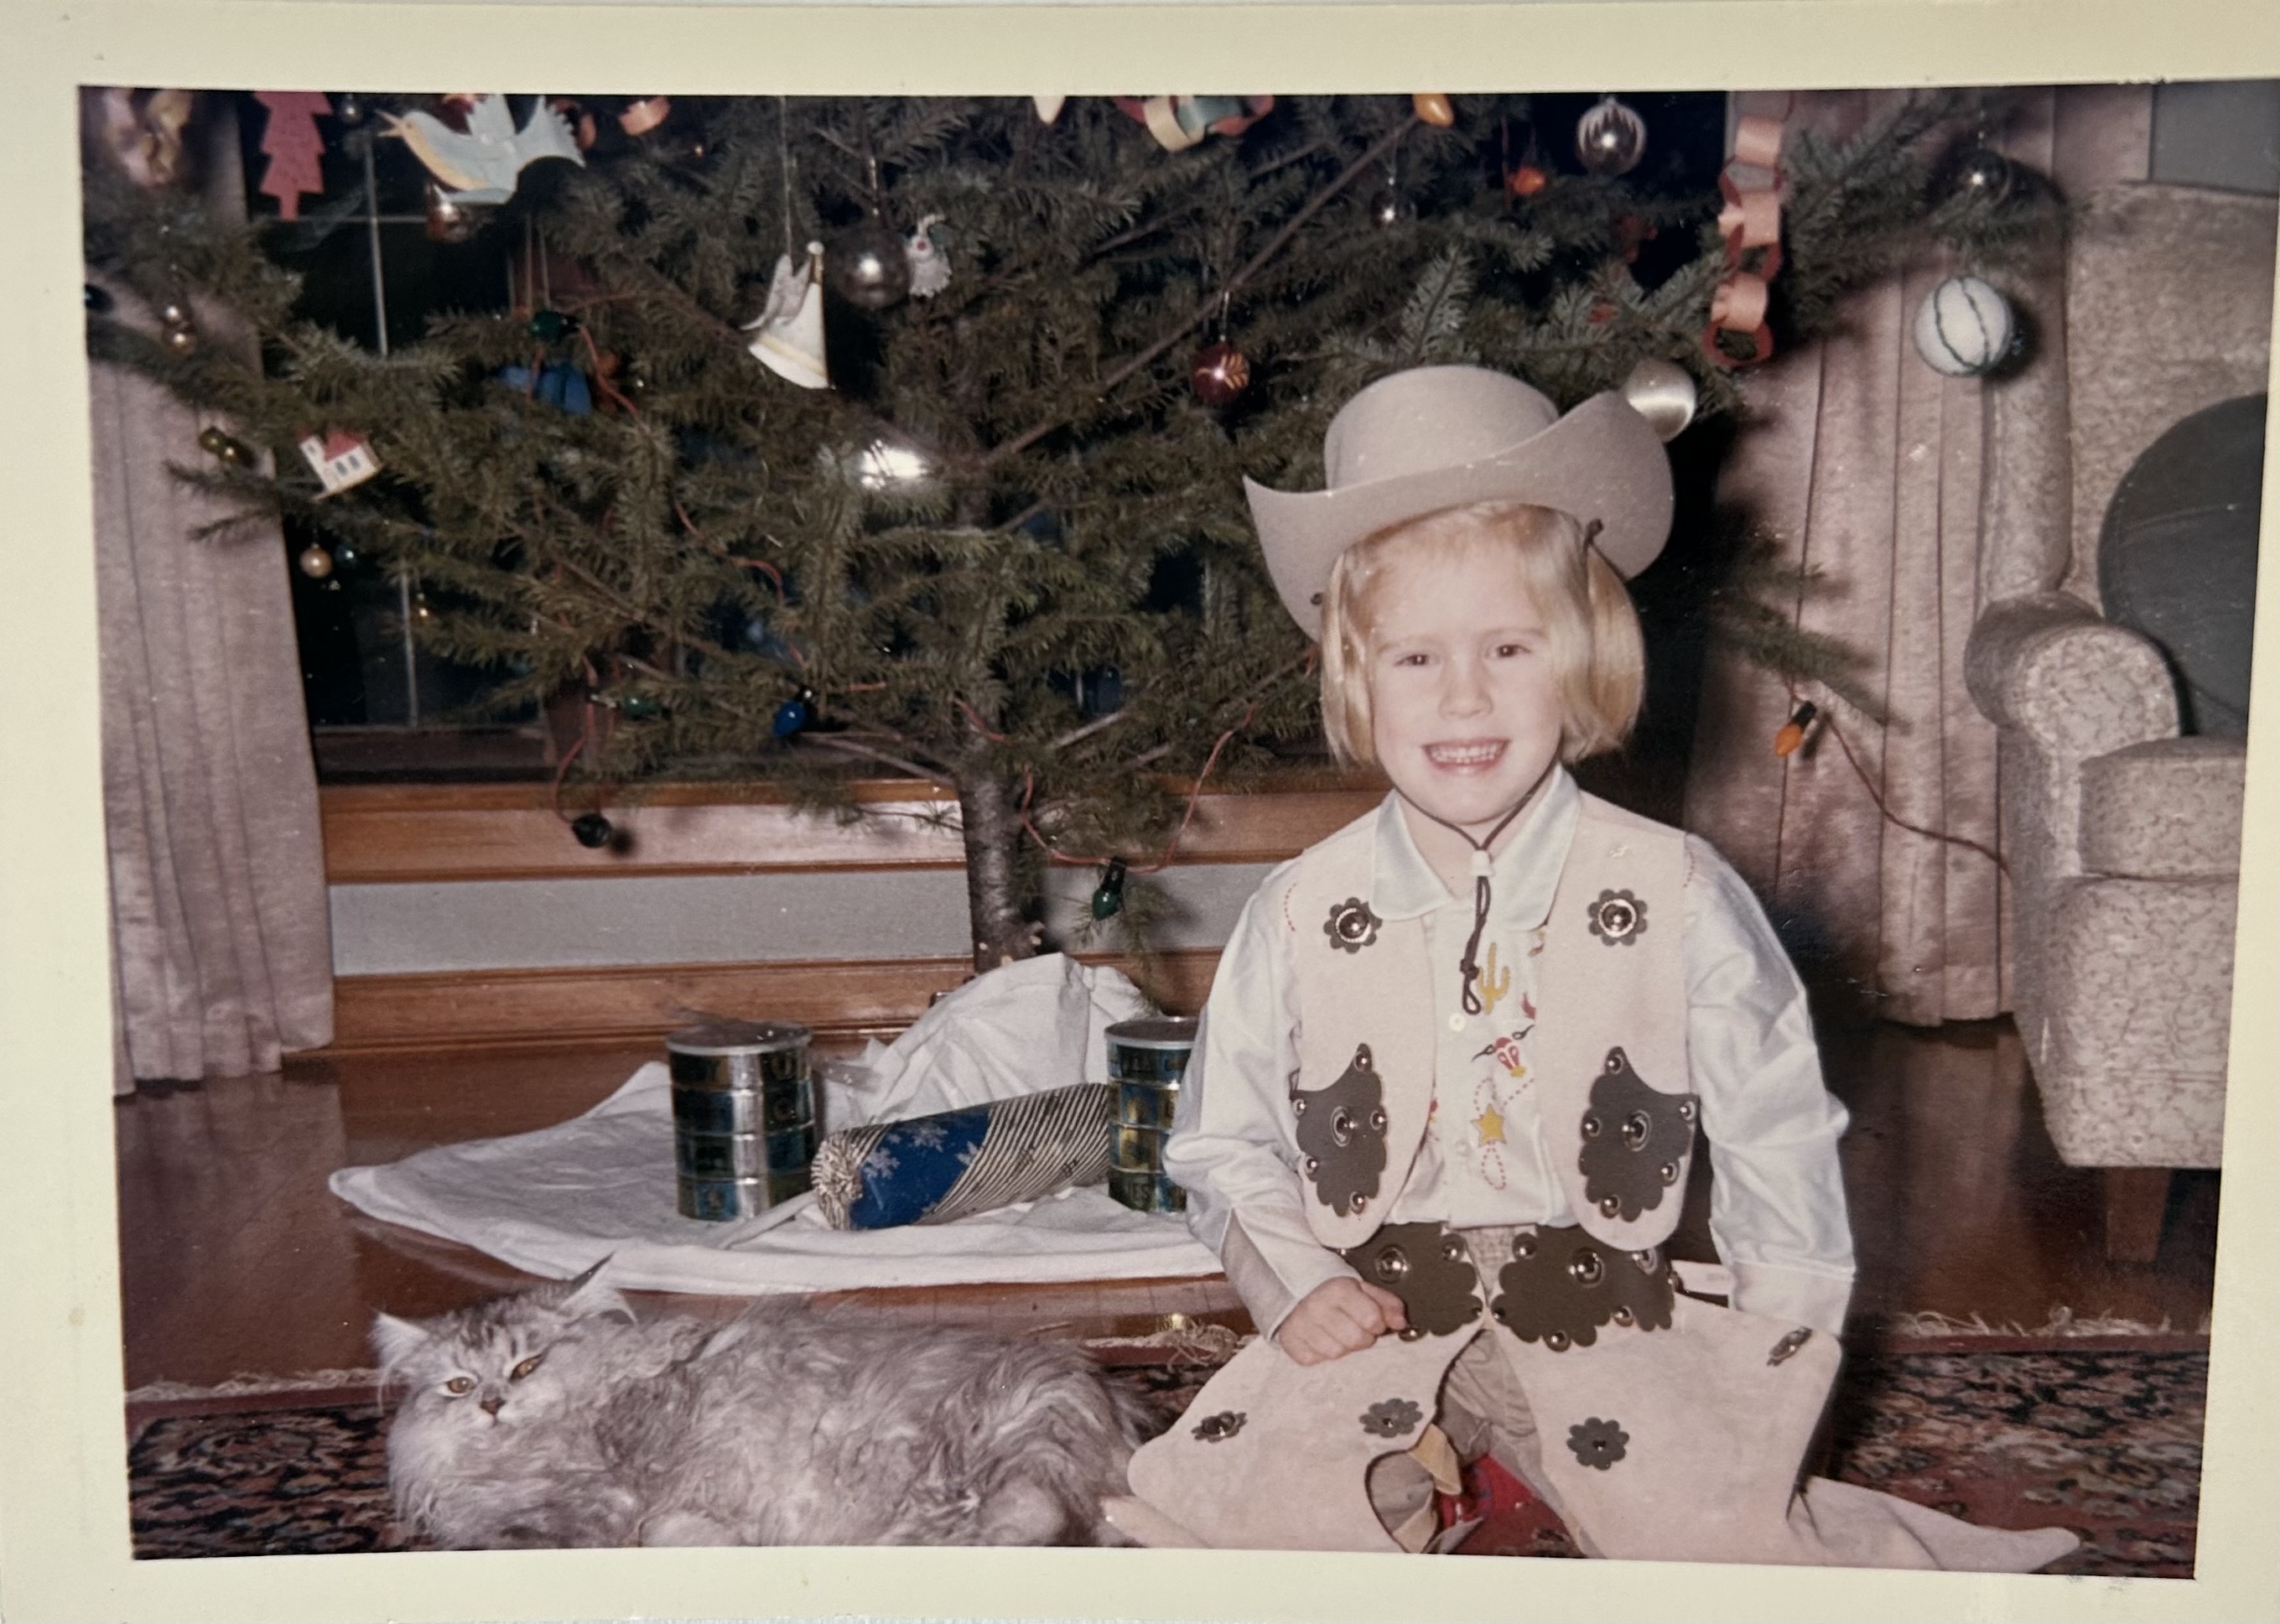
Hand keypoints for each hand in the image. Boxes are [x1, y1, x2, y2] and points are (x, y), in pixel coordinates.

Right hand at [1275, 1278, 1408, 1364]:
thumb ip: (1387, 1303)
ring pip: (1335, 1353)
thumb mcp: (1362, 1289)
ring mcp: (1300, 1325)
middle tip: (1353, 1326)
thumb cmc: (1332, 1292)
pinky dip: (1319, 1353)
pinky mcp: (1289, 1341)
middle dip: (1361, 1337)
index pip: (1372, 1319)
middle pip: (1355, 1340)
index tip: (1371, 1319)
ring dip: (1341, 1346)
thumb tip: (1401, 1322)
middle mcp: (1317, 1306)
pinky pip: (1313, 1359)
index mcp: (1339, 1289)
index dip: (1377, 1323)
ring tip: (1336, 1332)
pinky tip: (1319, 1338)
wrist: (1292, 1289)